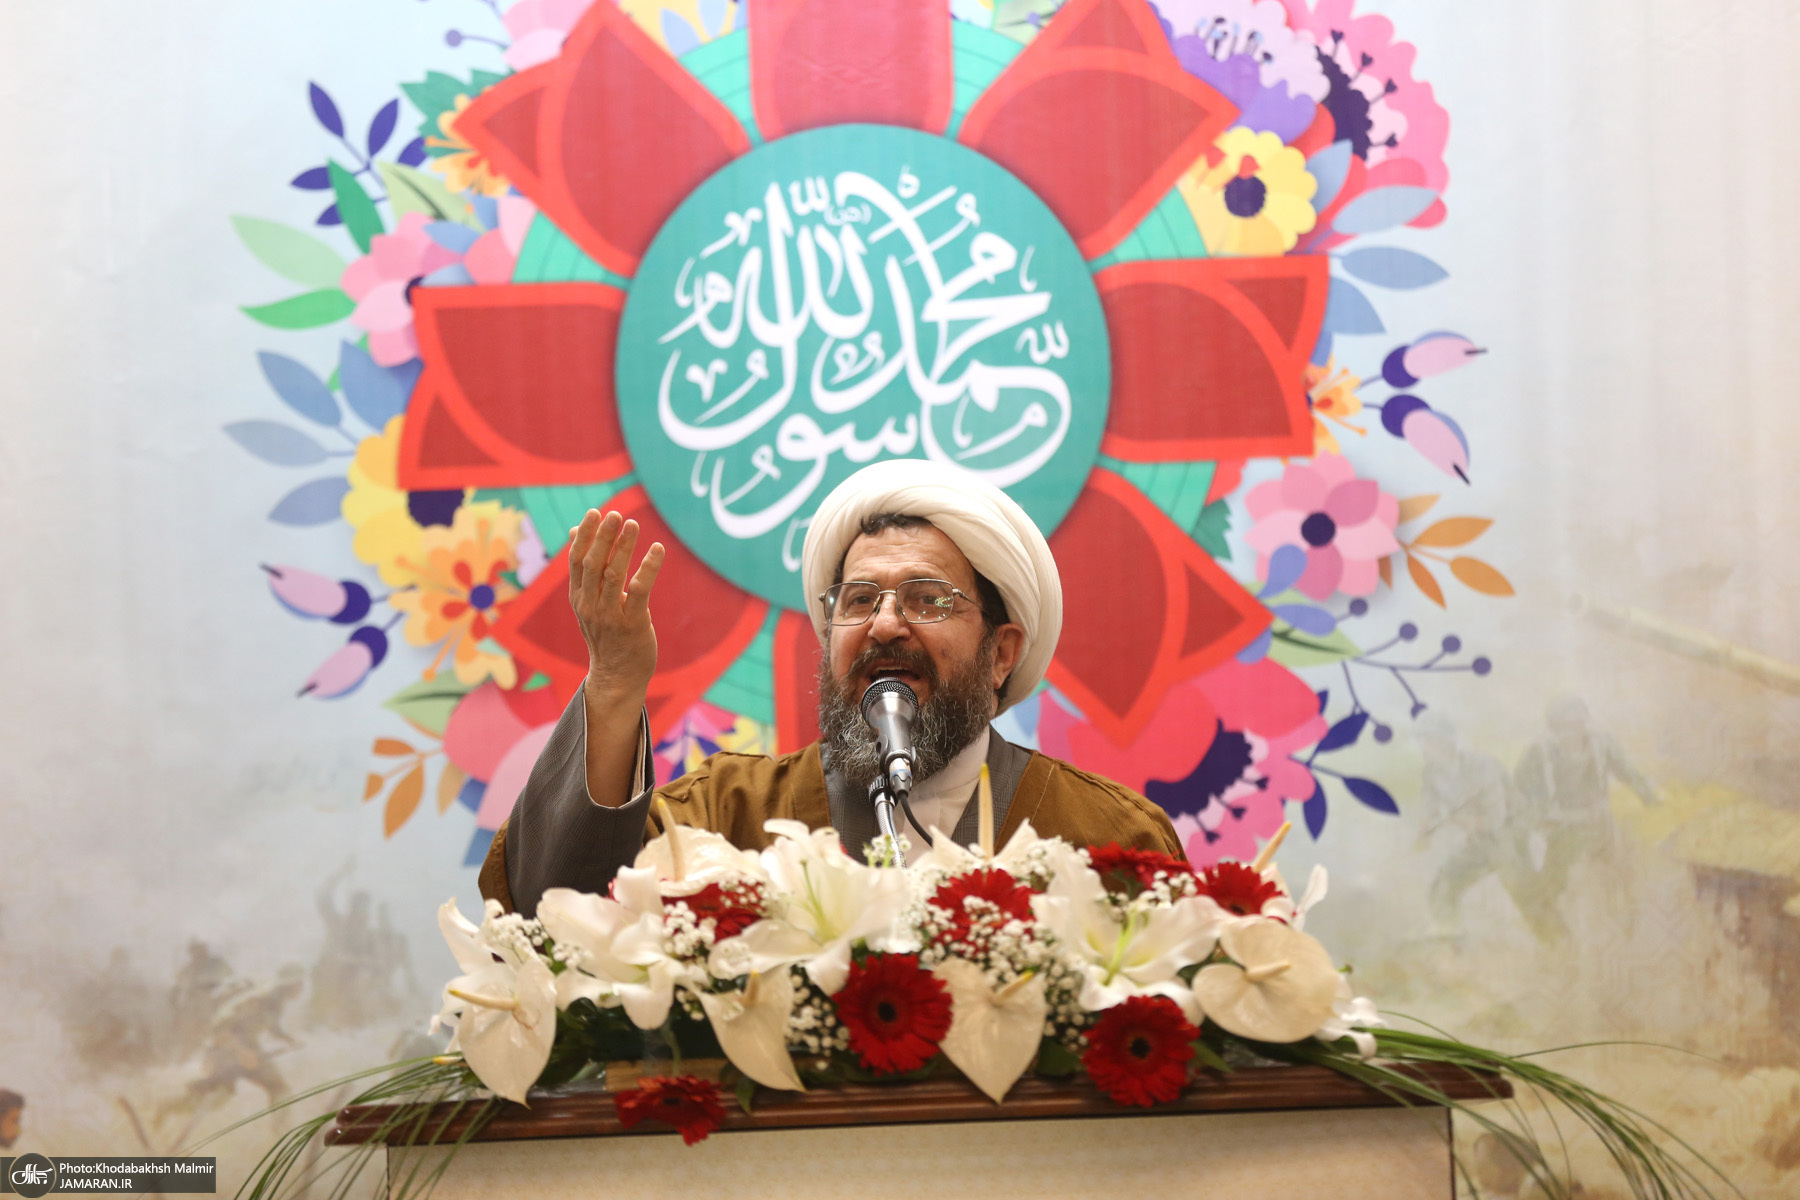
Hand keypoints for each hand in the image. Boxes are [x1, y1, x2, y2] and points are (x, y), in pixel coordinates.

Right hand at [567, 509, 665, 704]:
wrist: (617, 677)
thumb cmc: (607, 635)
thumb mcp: (589, 602)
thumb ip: (585, 569)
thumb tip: (576, 531)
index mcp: (579, 598)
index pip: (576, 561)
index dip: (585, 536)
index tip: (594, 512)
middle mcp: (590, 605)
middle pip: (593, 564)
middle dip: (603, 536)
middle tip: (614, 513)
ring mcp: (610, 616)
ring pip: (613, 575)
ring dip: (623, 547)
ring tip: (632, 524)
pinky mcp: (632, 624)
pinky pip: (639, 591)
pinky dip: (648, 567)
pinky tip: (657, 549)